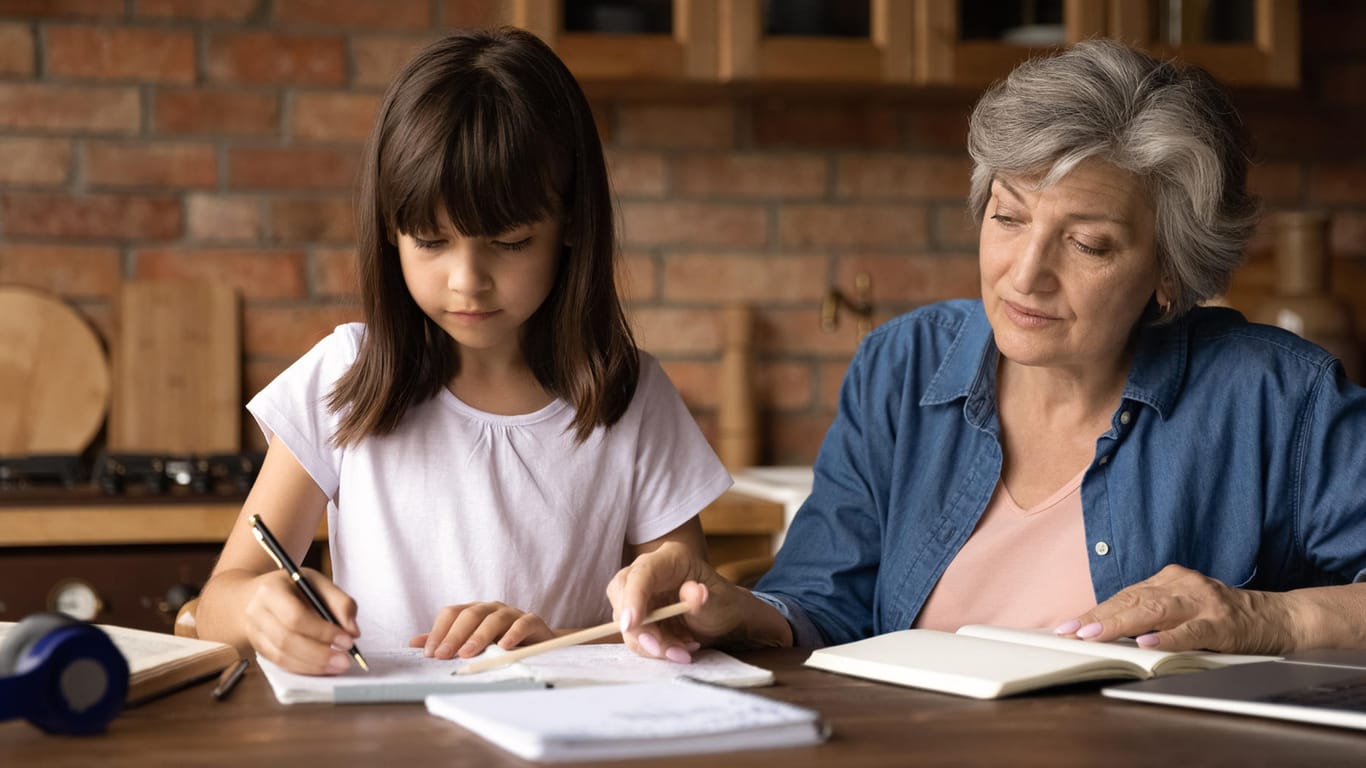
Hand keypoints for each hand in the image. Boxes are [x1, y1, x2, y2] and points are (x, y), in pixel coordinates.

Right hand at [244, 567, 360, 674]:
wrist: (256, 594)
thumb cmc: (293, 588)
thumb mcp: (318, 583)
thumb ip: (340, 602)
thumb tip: (353, 631)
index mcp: (271, 590)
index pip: (296, 617)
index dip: (323, 632)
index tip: (347, 641)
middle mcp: (256, 612)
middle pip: (287, 640)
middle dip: (320, 654)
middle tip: (345, 660)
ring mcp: (254, 632)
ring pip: (282, 656)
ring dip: (313, 665)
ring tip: (338, 666)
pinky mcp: (258, 649)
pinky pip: (281, 664)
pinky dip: (304, 668)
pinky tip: (322, 668)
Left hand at [409, 602, 555, 658]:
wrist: (536, 644)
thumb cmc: (498, 642)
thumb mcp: (470, 642)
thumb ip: (445, 640)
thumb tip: (413, 642)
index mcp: (473, 611)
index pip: (451, 614)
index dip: (439, 631)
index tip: (429, 653)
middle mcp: (491, 608)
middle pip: (470, 615)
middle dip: (454, 636)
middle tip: (444, 655)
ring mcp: (512, 613)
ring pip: (494, 619)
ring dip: (479, 636)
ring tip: (468, 653)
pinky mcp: (532, 621)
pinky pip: (523, 623)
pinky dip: (513, 633)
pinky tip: (504, 646)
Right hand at [607, 541, 766, 662]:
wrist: (724, 619)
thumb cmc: (723, 604)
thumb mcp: (720, 603)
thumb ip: (705, 599)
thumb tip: (694, 593)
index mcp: (670, 559)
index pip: (642, 572)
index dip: (633, 597)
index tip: (632, 624)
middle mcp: (649, 573)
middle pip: (623, 595)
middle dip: (639, 629)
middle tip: (664, 650)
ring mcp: (641, 594)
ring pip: (627, 621)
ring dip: (651, 645)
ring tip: (682, 652)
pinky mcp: (638, 615)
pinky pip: (634, 635)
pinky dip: (653, 649)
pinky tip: (678, 650)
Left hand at [1054, 564, 1295, 653]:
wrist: (1277, 617)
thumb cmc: (1222, 615)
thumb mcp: (1183, 606)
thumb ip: (1151, 613)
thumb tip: (1107, 629)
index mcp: (1169, 580)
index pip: (1124, 596)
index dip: (1094, 611)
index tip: (1067, 625)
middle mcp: (1183, 585)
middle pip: (1132, 601)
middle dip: (1098, 617)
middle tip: (1071, 630)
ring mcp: (1203, 603)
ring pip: (1155, 611)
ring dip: (1121, 624)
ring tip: (1095, 635)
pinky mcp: (1223, 623)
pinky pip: (1191, 630)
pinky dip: (1168, 637)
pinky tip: (1147, 643)